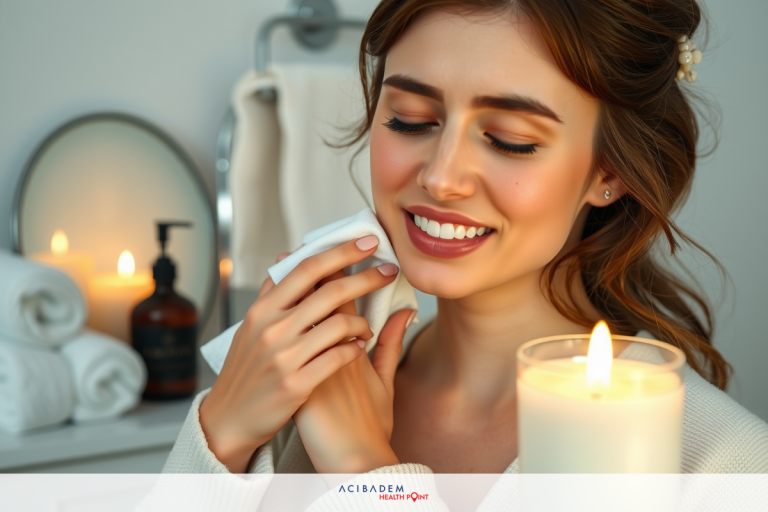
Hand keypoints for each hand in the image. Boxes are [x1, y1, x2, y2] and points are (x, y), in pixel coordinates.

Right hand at [198, 236, 397, 471]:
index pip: (307, 269)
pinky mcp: (295, 384)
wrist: (228, 419)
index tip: (368, 242)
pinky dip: (354, 349)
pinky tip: (359, 348)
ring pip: (339, 324)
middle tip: (389, 271)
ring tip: (367, 326)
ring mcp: (283, 357)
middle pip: (330, 292)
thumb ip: (272, 293)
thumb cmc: (246, 371)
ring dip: (362, 322)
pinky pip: (338, 357)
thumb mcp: (250, 327)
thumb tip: (286, 258)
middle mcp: (272, 329)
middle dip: (367, 278)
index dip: (341, 252)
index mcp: (263, 310)